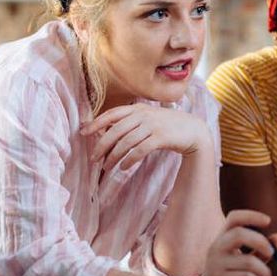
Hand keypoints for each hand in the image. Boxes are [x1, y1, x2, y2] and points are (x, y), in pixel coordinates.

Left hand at [82, 104, 210, 169]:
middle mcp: (144, 115)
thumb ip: (130, 121)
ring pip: (126, 142)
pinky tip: (123, 167)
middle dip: (102, 145)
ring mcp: (152, 126)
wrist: (193, 130)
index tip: (84, 133)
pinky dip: (129, 160)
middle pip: (115, 130)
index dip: (96, 123)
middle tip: (93, 158)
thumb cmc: (167, 126)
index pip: (112, 114)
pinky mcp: (160, 138)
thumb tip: (105, 131)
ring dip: (114, 156)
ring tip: (107, 167)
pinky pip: (139, 150)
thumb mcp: (148, 118)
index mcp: (138, 108)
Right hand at [188, 209, 276, 275]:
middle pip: (239, 234)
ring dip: (265, 271)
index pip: (234, 218)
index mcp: (223, 238)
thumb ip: (260, 250)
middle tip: (272, 253)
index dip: (251, 216)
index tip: (269, 221)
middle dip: (261, 242)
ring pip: (248, 261)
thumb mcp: (245, 262)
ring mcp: (216, 264)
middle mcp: (217, 248)